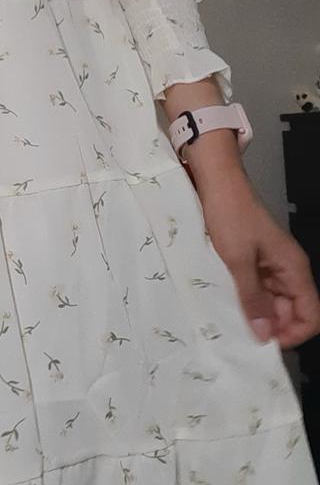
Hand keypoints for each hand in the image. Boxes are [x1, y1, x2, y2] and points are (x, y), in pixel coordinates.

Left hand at [199, 176, 319, 348]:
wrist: (216, 182)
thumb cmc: (231, 212)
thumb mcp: (238, 260)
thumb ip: (251, 297)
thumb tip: (263, 332)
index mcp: (294, 268)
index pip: (311, 314)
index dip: (294, 333)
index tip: (268, 343)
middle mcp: (286, 268)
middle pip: (290, 311)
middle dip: (271, 325)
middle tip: (244, 333)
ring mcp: (269, 264)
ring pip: (271, 300)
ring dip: (255, 311)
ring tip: (232, 318)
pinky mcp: (252, 259)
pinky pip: (255, 287)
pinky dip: (244, 296)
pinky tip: (227, 300)